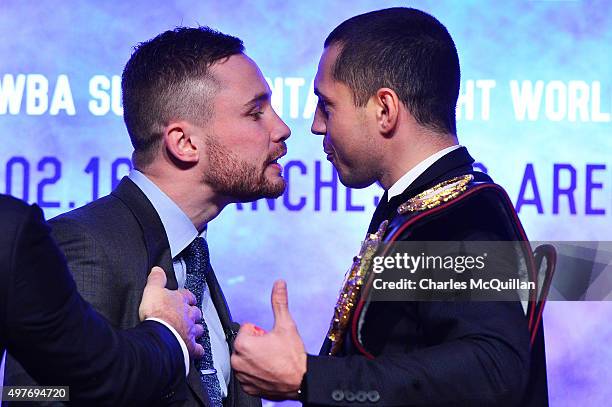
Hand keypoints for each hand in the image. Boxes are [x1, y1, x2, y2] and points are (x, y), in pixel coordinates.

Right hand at [139, 266, 204, 358]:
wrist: (159, 335)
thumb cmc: (156, 313)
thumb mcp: (152, 290)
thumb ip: (156, 279)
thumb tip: (157, 269)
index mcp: (180, 301)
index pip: (188, 296)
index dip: (188, 297)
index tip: (187, 299)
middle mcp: (188, 315)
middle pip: (196, 313)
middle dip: (194, 314)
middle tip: (190, 316)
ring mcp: (191, 331)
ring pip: (199, 329)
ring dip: (196, 330)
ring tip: (193, 332)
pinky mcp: (190, 347)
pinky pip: (198, 349)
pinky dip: (197, 349)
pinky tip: (196, 350)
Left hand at [231, 280, 306, 400]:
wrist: (302, 381)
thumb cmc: (293, 357)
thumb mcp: (286, 325)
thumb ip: (279, 302)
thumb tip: (279, 284)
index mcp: (243, 344)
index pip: (247, 329)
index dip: (261, 332)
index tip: (271, 339)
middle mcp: (238, 361)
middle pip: (245, 344)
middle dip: (257, 345)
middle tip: (272, 350)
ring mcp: (242, 376)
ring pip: (246, 360)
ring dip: (255, 359)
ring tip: (272, 361)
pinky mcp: (247, 388)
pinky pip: (248, 375)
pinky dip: (256, 373)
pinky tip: (269, 372)